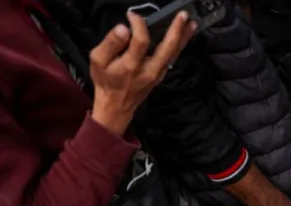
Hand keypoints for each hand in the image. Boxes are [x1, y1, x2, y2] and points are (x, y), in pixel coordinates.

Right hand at [89, 12, 195, 136]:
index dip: (138, 24)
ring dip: (184, 37)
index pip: (141, 40)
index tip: (132, 15)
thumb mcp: (98, 61)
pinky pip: (172, 58)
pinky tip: (185, 36)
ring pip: (174, 53)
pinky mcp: (161, 75)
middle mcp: (149, 70)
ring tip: (192, 23)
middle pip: (167, 48)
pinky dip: (180, 45)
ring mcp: (158, 73)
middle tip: (183, 15)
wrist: (117, 106)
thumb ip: (110, 43)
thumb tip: (123, 28)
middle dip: (176, 30)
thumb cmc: (106, 81)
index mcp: (131, 65)